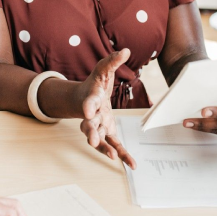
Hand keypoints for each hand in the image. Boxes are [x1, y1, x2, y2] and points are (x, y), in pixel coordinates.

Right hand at [76, 49, 136, 168]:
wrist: (85, 98)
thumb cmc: (94, 84)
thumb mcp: (102, 70)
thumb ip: (112, 61)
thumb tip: (125, 51)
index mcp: (91, 98)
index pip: (88, 102)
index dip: (88, 106)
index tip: (87, 111)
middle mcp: (92, 115)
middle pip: (89, 125)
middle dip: (91, 133)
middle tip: (91, 140)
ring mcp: (99, 126)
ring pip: (100, 138)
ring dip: (104, 148)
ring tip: (112, 157)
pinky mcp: (108, 133)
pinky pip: (114, 145)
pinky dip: (122, 156)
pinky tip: (132, 165)